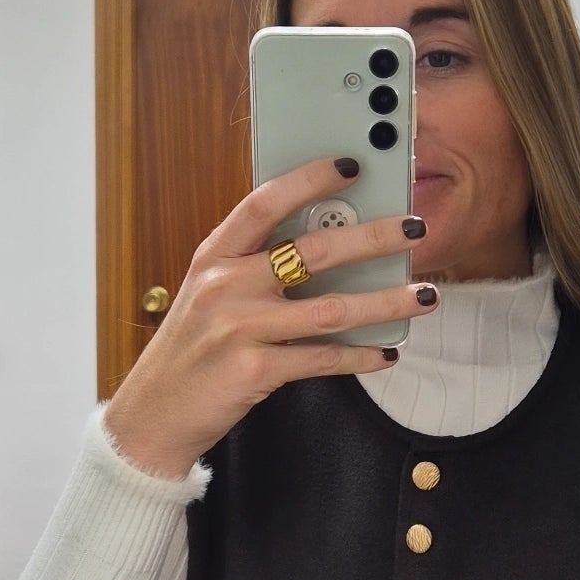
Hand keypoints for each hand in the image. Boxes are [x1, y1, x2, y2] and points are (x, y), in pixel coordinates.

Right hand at [104, 157, 439, 477]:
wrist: (154, 413)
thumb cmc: (191, 349)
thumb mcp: (210, 294)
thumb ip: (255, 267)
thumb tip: (332, 245)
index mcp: (214, 256)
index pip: (264, 202)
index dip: (309, 179)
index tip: (351, 166)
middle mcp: (225, 286)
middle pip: (312, 251)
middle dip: (374, 238)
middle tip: (415, 229)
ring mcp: (239, 328)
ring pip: (331, 309)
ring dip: (386, 302)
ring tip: (425, 295)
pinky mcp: (254, 371)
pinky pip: (323, 358)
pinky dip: (361, 356)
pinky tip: (387, 353)